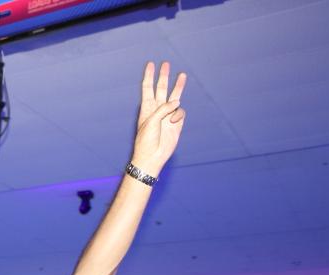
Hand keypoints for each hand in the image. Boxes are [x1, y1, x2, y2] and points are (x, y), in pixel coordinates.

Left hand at [130, 61, 186, 175]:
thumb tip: (177, 101)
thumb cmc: (147, 140)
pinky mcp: (176, 122)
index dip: (149, 76)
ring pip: (174, 97)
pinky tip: (173, 122)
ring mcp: (167, 115)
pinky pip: (180, 112)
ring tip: (182, 74)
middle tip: (166, 63)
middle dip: (163, 76)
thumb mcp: (151, 121)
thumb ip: (163, 108)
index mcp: (146, 108)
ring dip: (178, 86)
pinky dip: (178, 115)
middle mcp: (157, 109)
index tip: (150, 64)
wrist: (153, 156)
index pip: (147, 88)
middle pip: (161, 89)